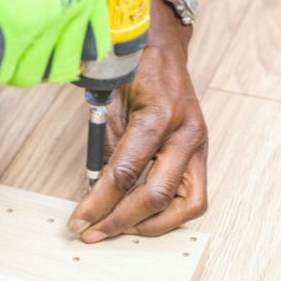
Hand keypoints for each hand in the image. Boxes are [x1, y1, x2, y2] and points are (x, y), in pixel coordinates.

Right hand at [0, 0, 110, 87]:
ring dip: (7, 64)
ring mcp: (37, 26)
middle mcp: (70, 7)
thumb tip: (49, 2)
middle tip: (14, 48)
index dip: (68, 47)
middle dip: (37, 59)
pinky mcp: (1, 38)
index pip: (92, 40)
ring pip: (27, 74)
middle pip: (61, 64)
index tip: (51, 47)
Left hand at [68, 19, 207, 241]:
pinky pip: (193, 197)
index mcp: (159, 116)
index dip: (98, 203)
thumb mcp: (108, 106)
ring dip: (151, 224)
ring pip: (186, 205)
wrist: (161, 48)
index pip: (125, 174)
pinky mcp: (201, 154)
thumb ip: (104, 151)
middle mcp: (186, 133)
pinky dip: (168, 213)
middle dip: (121, 220)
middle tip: (93, 233)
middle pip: (156, 195)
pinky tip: (141, 217)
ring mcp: (199, 145)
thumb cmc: (133, 70)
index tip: (78, 220)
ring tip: (119, 229)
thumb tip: (92, 194)